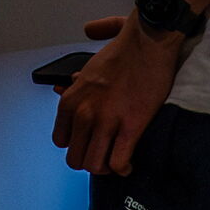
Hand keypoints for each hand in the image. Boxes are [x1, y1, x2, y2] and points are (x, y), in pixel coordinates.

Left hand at [50, 14, 183, 176]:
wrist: (148, 41)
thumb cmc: (123, 49)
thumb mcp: (89, 63)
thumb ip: (76, 78)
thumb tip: (69, 80)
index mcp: (71, 98)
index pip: (61, 139)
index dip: (77, 144)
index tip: (88, 143)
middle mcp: (84, 112)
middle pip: (76, 158)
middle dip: (90, 160)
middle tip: (103, 155)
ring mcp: (106, 121)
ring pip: (94, 165)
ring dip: (105, 167)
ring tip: (116, 161)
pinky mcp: (130, 126)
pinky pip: (119, 162)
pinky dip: (123, 168)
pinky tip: (128, 164)